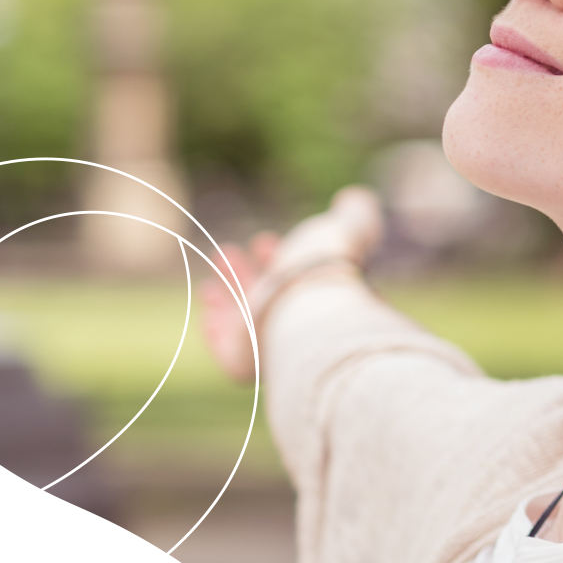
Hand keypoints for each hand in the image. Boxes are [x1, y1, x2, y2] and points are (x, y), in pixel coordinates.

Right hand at [196, 186, 385, 383]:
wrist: (310, 313)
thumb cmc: (329, 271)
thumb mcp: (347, 231)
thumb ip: (355, 215)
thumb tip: (355, 199)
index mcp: (323, 299)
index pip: (298, 280)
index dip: (281, 259)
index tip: (265, 240)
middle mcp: (298, 324)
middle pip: (268, 301)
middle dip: (247, 273)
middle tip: (228, 251)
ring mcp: (271, 345)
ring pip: (245, 321)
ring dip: (229, 291)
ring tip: (217, 264)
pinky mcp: (245, 363)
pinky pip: (228, 350)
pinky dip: (216, 329)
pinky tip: (207, 307)